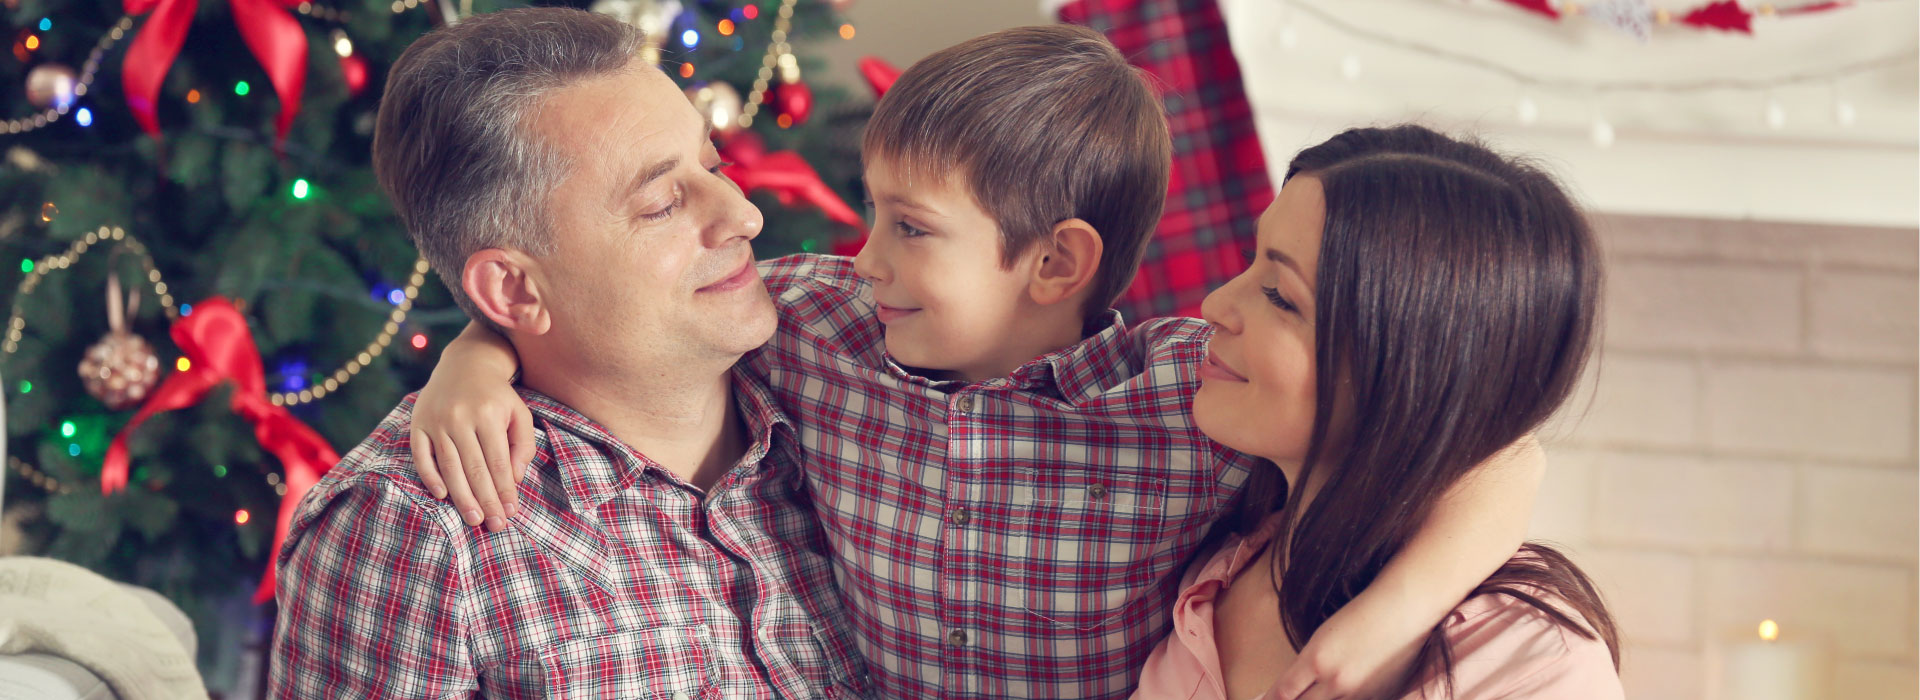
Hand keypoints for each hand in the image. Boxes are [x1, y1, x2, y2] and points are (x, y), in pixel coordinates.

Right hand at [409, 364, 534, 532]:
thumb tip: (516, 479)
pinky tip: (442, 496)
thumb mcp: (519, 413)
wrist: (465, 364)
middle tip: (494, 525)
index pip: (498, 462)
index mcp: (489, 414)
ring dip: (462, 497)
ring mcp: (436, 420)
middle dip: (486, 500)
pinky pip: (421, 455)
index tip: (511, 512)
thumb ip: (523, 444)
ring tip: (474, 519)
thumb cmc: (497, 396)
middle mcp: (461, 417)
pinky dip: (430, 477)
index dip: (505, 490)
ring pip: (449, 466)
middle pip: (474, 468)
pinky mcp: (418, 423)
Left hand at [1270, 592, 1429, 699]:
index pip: (1283, 693)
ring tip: (1314, 693)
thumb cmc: (1361, 613)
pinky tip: (1337, 693)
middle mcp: (1335, 681)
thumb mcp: (1324, 635)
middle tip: (1283, 699)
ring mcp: (1358, 692)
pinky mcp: (1379, 696)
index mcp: (1316, 660)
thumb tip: (1292, 688)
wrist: (1403, 609)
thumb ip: (1308, 664)